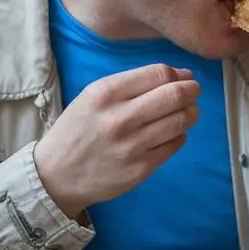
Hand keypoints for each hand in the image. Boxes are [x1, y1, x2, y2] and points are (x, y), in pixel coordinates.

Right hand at [35, 64, 200, 218]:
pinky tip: (170, 133)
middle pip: (175, 95)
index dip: (179, 74)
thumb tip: (180, 75)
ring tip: (187, 111)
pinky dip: (179, 134)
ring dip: (191, 112)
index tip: (184, 77)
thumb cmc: (78, 130)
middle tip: (193, 92)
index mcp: (106, 93)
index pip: (159, 73)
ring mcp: (132, 145)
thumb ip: (133, 84)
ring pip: (181, 120)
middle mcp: (120, 118)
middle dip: (192, 90)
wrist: (55, 176)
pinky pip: (176, 144)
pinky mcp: (141, 168)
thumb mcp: (93, 96)